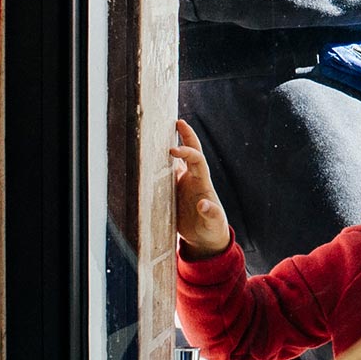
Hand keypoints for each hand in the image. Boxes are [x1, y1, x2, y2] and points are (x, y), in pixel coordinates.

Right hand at [169, 120, 231, 260]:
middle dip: (185, 136)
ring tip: (158, 134)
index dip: (187, 152)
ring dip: (169, 147)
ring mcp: (183, 184)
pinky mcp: (173, 192)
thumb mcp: (213, 223)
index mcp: (202, 182)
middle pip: (190, 152)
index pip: (197, 159)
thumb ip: (211, 213)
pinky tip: (147, 159)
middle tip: (176, 122)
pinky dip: (158, 166)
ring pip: (176, 161)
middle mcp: (193, 179)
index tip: (173, 150)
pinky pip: (165, 175)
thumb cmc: (212, 228)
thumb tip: (204, 204)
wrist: (205, 238)